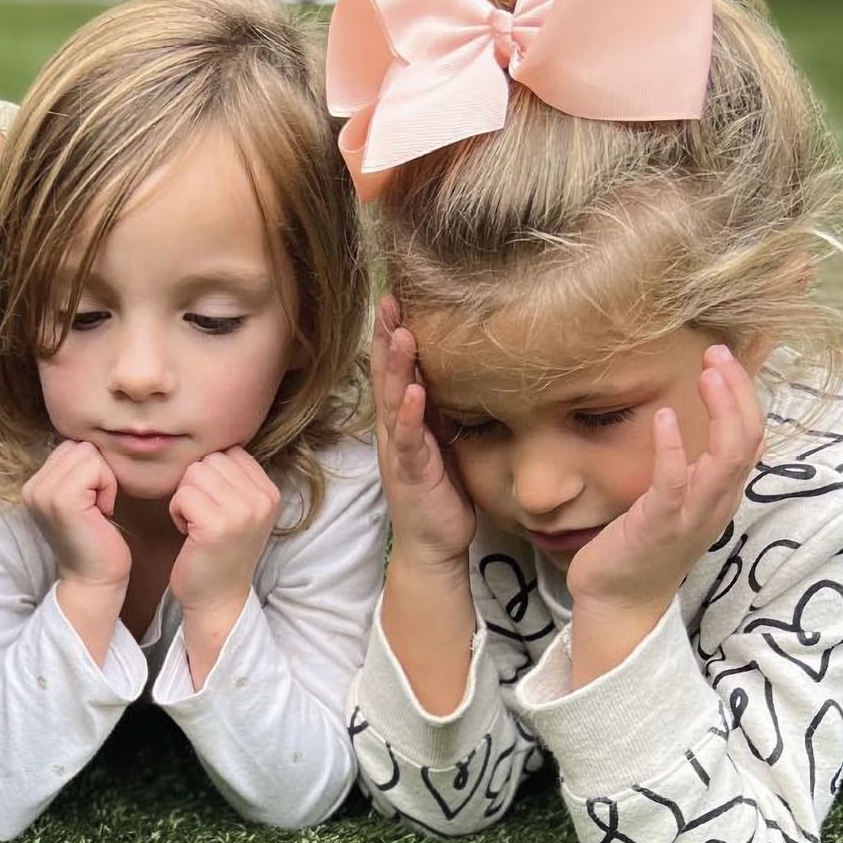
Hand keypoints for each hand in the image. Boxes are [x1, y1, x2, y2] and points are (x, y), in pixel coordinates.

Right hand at [22, 440, 130, 594]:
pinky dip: (108, 488)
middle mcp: (32, 487)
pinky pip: (97, 468)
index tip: (90, 502)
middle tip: (96, 507)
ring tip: (98, 510)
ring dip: (104, 480)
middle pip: (80, 446)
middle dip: (98, 472)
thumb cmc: (95, 540)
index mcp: (33, 485)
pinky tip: (103, 513)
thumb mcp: (78, 499)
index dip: (91, 470)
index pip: (70, 446)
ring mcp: (44, 493)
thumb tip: (90, 439)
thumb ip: (73, 471)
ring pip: (89, 454)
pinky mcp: (63, 499)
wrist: (94, 580)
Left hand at [167, 447, 281, 618]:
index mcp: (270, 491)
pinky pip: (182, 495)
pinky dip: (177, 512)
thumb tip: (210, 441)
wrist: (218, 599)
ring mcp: (242, 512)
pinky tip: (189, 534)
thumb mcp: (241, 510)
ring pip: (193, 474)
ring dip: (185, 498)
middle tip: (204, 518)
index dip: (212, 477)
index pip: (229, 452)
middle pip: (209, 460)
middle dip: (196, 486)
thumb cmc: (220, 552)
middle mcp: (262, 499)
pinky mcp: (217, 525)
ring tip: (197, 524)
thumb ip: (234, 478)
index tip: (216, 506)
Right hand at [372, 298, 475, 570]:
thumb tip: (456, 370)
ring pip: (392, 402)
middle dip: (387, 337)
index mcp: (403, 421)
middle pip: (386, 376)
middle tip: (390, 300)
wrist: (435, 545)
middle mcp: (394, 432)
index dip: (391, 334)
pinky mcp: (413, 475)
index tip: (395, 297)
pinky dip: (409, 417)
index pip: (393, 370)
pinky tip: (413, 394)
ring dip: (396, 368)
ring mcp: (401, 452)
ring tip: (402, 335)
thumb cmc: (440, 492)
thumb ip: (440, 408)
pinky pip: (409, 442)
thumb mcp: (442, 441)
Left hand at [567, 344, 765, 617]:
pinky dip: (673, 448)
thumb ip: (688, 466)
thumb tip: (686, 422)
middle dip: (738, 392)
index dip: (743, 395)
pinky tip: (666, 417)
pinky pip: (673, 484)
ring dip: (720, 411)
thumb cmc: (642, 545)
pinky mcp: (658, 527)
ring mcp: (691, 517)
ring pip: (725, 459)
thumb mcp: (674, 499)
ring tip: (707, 373)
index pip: (750, 436)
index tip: (722, 358)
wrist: (618, 601)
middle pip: (747, 439)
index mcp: (721, 494)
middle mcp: (716, 504)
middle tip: (717, 352)